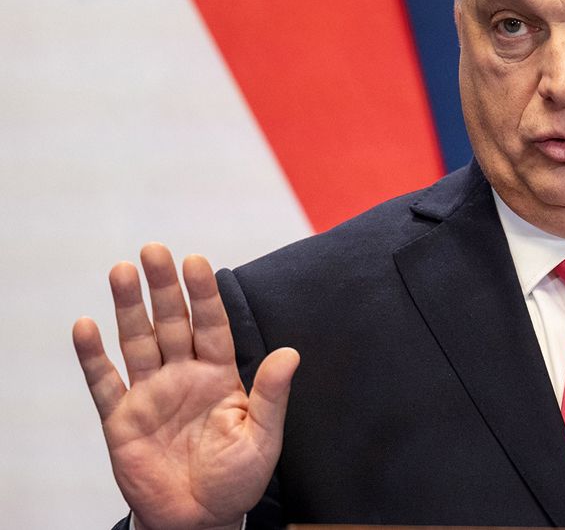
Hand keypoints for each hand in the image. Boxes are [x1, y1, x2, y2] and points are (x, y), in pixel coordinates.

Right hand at [73, 243, 298, 529]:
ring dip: (128, 308)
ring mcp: (150, 394)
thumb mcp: (263, 437)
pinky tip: (85, 326)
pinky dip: (93, 356)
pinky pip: (104, 383)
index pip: (211, 326)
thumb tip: (291, 354)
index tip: (195, 262)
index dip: (203, 295)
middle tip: (154, 250)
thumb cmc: (237, 479)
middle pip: (171, 323)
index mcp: (219, 376)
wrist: (201, 519)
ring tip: (121, 270)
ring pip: (137, 342)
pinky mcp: (121, 420)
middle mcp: (183, 376)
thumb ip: (272, 395)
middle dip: (163, 287)